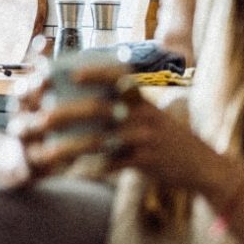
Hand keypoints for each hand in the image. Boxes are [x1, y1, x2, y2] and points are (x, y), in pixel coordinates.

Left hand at [14, 62, 221, 191]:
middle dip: (67, 112)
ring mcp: (145, 137)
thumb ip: (124, 103)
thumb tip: (85, 93)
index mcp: (141, 99)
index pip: (118, 76)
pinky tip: (72, 171)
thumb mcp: (150, 113)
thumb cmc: (165, 136)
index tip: (72, 73)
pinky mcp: (146, 161)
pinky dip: (91, 168)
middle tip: (42, 118)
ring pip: (101, 140)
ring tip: (47, 152)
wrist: (201, 165)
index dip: (96, 72)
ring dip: (71, 146)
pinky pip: (113, 164)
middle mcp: (143, 114)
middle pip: (99, 108)